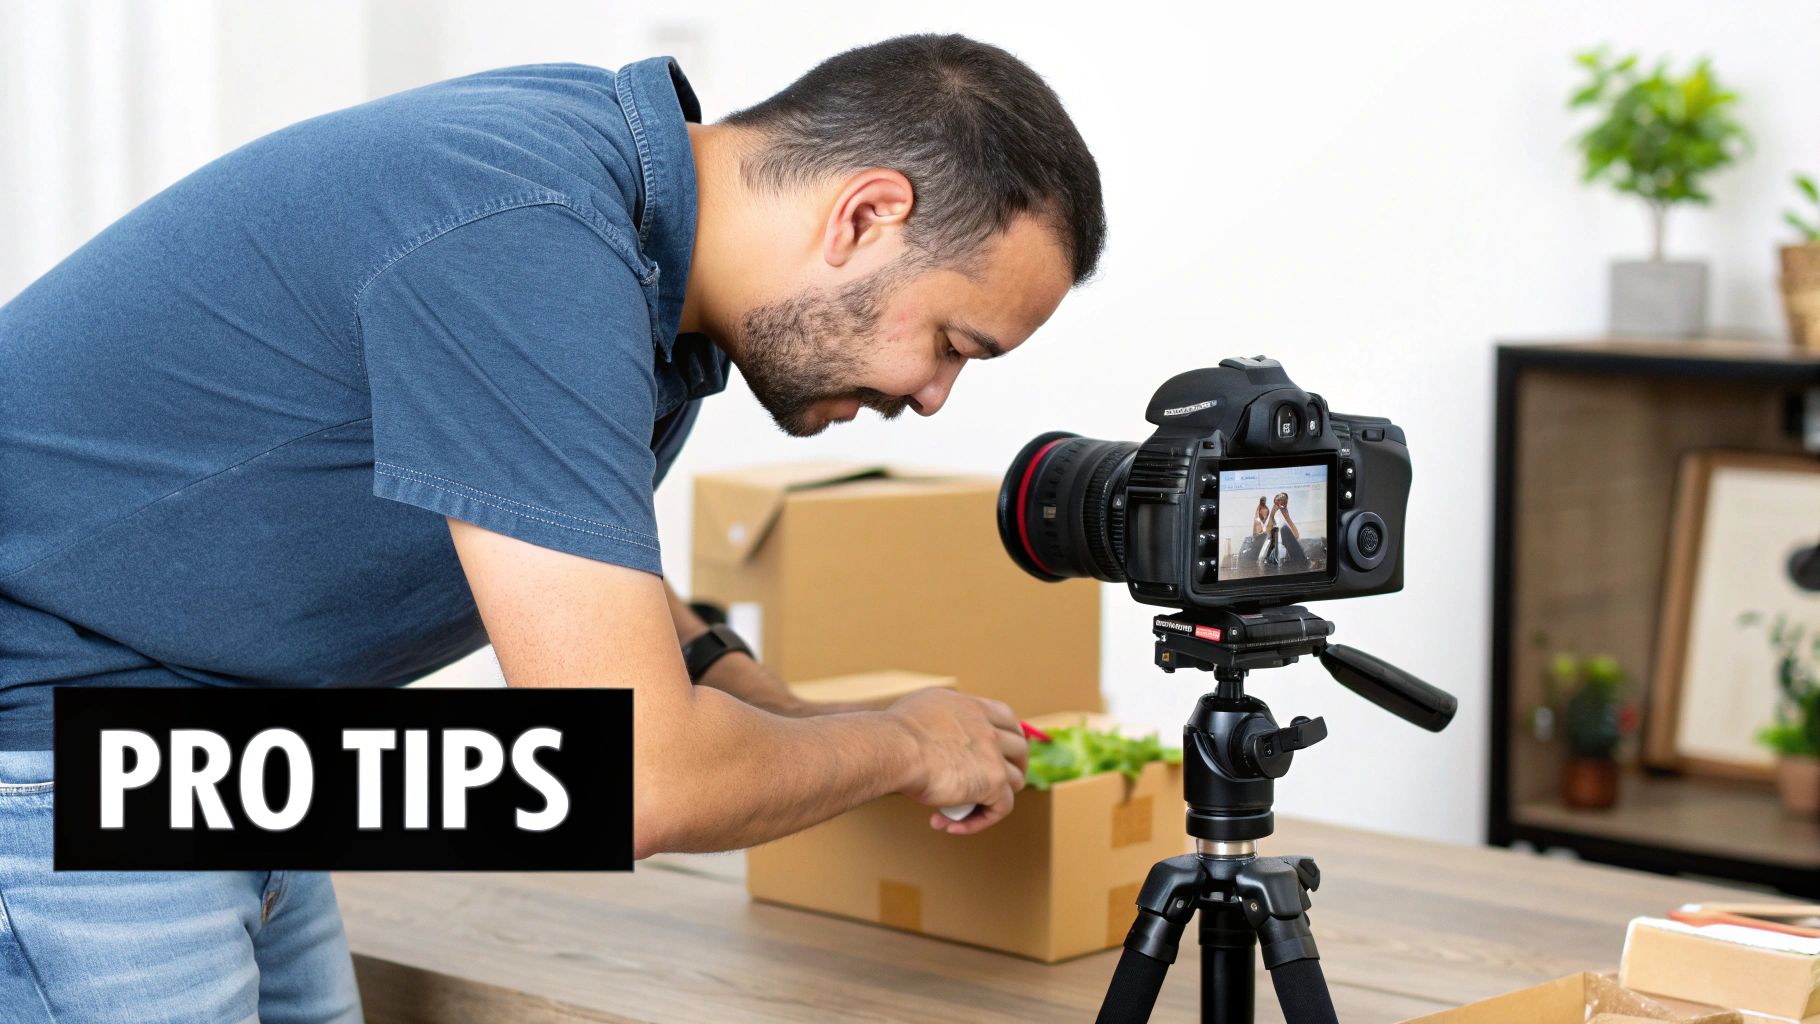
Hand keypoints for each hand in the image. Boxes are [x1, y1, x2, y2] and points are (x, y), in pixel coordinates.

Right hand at [887, 689, 1027, 835]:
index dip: (1006, 739)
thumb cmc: (893, 735)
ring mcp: (994, 753)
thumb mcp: (922, 711)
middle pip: (1019, 749)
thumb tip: (932, 737)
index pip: (1006, 718)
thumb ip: (940, 722)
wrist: (894, 749)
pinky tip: (951, 825)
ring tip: (958, 813)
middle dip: (1010, 769)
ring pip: (1014, 781)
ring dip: (991, 800)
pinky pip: (1001, 808)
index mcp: (971, 707)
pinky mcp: (994, 781)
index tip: (996, 755)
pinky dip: (978, 821)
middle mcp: (987, 726)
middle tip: (988, 788)